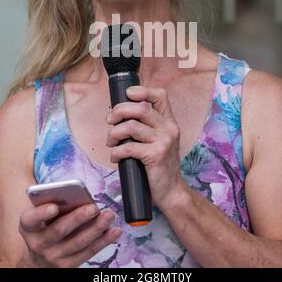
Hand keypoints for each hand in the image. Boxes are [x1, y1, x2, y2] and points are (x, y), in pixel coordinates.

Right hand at [18, 203, 121, 267]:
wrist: (38, 259)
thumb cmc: (43, 227)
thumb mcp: (39, 216)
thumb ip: (51, 203)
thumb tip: (76, 193)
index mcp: (29, 226)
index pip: (31, 219)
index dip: (42, 213)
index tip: (54, 207)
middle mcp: (39, 243)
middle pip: (59, 230)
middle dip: (78, 218)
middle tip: (93, 208)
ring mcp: (54, 256)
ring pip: (78, 242)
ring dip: (96, 228)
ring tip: (109, 215)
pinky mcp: (68, 265)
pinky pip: (89, 252)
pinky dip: (104, 241)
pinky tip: (114, 231)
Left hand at [106, 85, 184, 208]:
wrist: (171, 191)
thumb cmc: (159, 165)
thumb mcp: (158, 141)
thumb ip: (146, 126)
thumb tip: (120, 113)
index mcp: (169, 121)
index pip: (160, 95)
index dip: (142, 90)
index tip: (127, 95)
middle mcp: (169, 128)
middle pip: (140, 107)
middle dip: (119, 111)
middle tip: (110, 121)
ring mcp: (164, 141)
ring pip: (131, 126)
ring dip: (114, 133)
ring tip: (111, 142)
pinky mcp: (156, 155)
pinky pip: (128, 147)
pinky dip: (116, 152)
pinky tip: (115, 157)